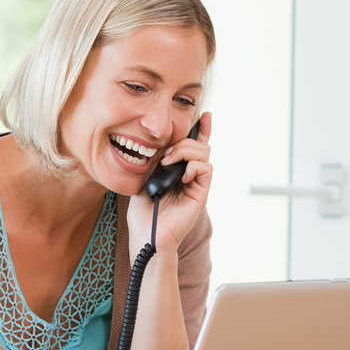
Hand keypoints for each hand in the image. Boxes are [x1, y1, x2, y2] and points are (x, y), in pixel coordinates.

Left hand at [127, 111, 212, 254]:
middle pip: (199, 145)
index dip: (201, 129)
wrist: (145, 235)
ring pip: (204, 154)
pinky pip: (206, 169)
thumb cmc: (142, 211)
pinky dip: (195, 166)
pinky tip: (183, 174)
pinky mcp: (200, 194)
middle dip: (183, 142)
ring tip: (169, 162)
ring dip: (185, 151)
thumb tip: (160, 145)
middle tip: (165, 154)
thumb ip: (155, 161)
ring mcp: (196, 184)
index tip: (203, 114)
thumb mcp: (145, 178)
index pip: (193, 146)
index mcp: (177, 171)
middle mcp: (190, 176)